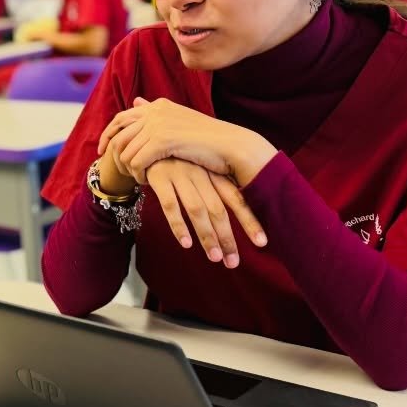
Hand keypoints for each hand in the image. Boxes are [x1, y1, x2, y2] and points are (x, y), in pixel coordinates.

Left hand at [100, 98, 275, 186]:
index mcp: (159, 106)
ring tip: (138, 177)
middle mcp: (155, 111)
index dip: (108, 134)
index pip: (122, 117)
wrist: (232, 147)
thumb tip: (138, 101)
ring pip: (126, 150)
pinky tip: (147, 182)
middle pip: (118, 133)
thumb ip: (157, 116)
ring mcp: (158, 124)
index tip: (103, 150)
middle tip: (113, 169)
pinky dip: (138, 174)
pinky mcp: (162, 140)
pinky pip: (136, 161)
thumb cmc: (210, 140)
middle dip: (112, 152)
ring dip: (129, 167)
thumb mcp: (180, 124)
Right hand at [144, 159, 267, 267]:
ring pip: (197, 209)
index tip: (262, 243)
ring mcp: (180, 175)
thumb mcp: (198, 172)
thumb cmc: (176, 165)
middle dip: (227, 237)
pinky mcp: (160, 178)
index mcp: (213, 172)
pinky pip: (170, 205)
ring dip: (206, 236)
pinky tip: (186, 244)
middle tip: (233, 262)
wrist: (144, 144)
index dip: (249, 221)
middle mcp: (200, 173)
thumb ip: (213, 191)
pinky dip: (178, 225)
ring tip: (215, 258)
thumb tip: (231, 221)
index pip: (237, 199)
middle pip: (218, 209)